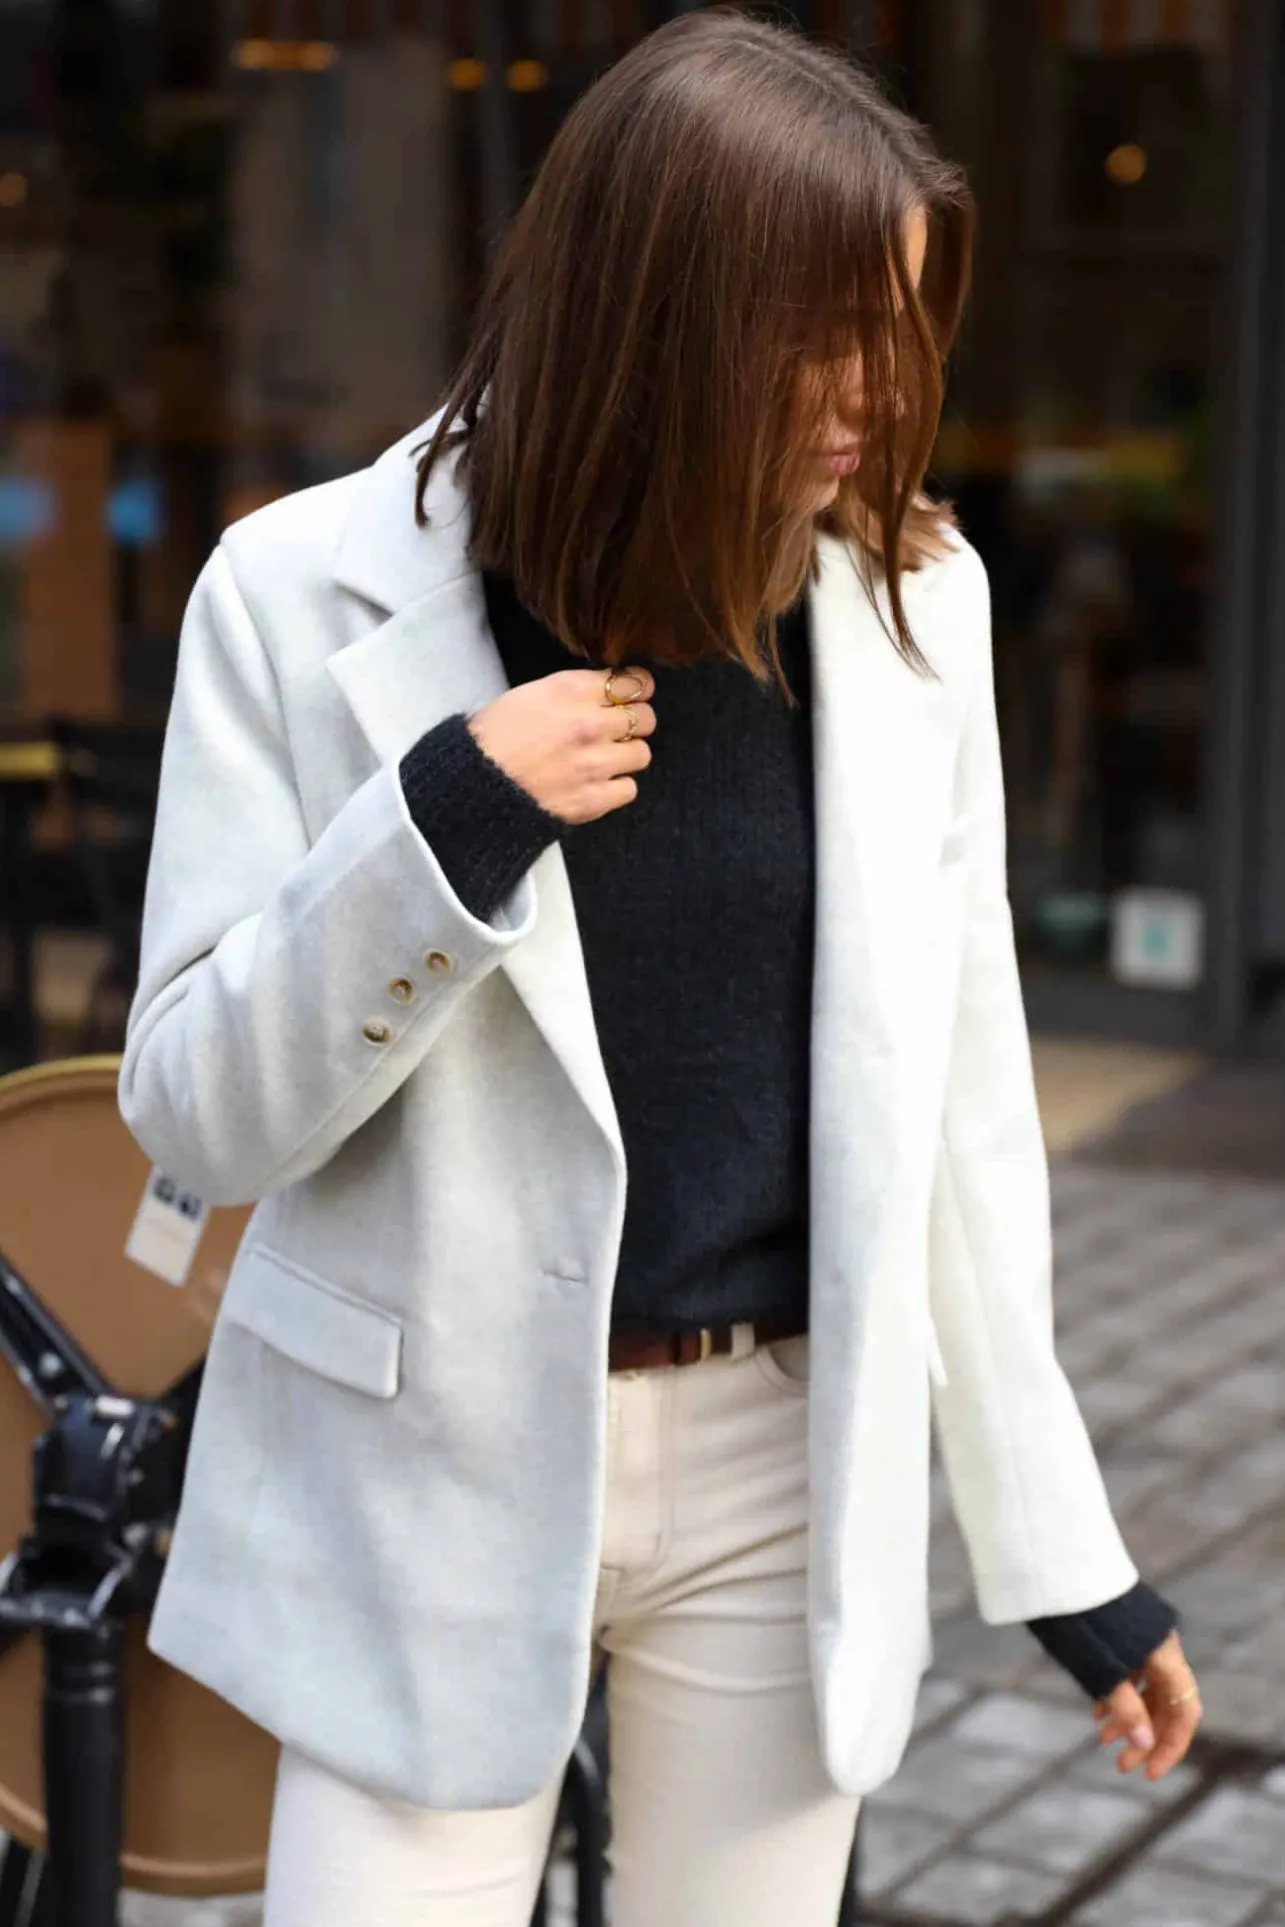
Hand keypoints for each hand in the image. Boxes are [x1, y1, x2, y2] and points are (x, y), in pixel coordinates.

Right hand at [467, 665, 656, 825]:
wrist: (473, 786)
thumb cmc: (491, 737)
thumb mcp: (528, 694)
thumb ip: (573, 692)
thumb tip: (606, 693)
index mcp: (571, 690)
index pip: (633, 682)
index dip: (637, 688)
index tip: (634, 694)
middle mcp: (590, 723)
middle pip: (645, 718)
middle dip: (634, 723)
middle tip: (617, 731)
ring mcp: (595, 763)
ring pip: (641, 754)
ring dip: (626, 756)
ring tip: (603, 760)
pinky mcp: (593, 799)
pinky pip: (629, 789)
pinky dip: (616, 788)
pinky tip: (596, 784)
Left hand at [1093, 1631, 1200, 1779]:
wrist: (1056, 1567)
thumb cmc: (1079, 1618)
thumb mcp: (1101, 1669)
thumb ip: (1126, 1707)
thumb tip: (1144, 1744)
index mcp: (1165, 1653)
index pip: (1185, 1711)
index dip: (1170, 1746)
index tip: (1147, 1772)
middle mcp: (1161, 1644)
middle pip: (1167, 1702)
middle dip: (1146, 1736)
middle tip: (1120, 1763)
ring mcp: (1143, 1636)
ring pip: (1148, 1688)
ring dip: (1131, 1717)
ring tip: (1103, 1737)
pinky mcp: (1124, 1630)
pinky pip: (1132, 1671)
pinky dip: (1119, 1694)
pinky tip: (1098, 1710)